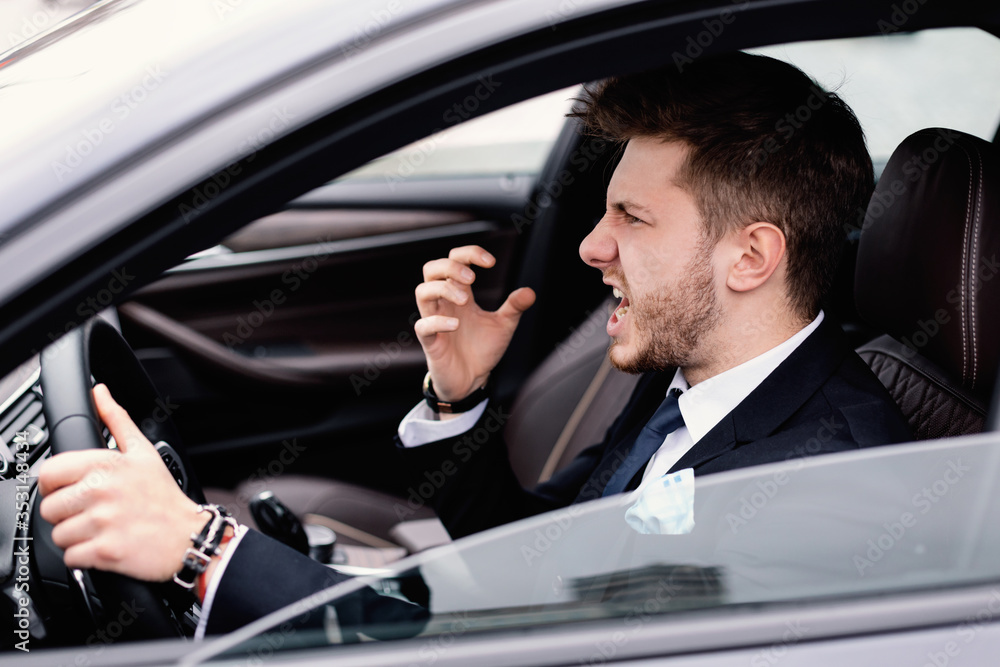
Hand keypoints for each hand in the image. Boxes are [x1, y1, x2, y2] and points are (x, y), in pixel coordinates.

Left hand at [38, 384, 205, 582]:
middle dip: (67, 514)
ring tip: (101, 529)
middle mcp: (102, 491)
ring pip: (58, 535)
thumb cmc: (164, 496)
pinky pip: (71, 557)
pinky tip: (104, 544)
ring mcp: (103, 523)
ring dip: (75, 536)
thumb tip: (99, 392)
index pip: (49, 473)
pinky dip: (84, 556)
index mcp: (106, 465)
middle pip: (49, 508)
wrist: (188, 536)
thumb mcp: (143, 451)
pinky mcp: (105, 552)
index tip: (71, 490)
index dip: (56, 484)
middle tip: (91, 512)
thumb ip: (116, 419)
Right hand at [415, 245, 535, 400]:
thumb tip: (530, 291)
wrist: (471, 381)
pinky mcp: (430, 342)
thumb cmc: (482, 350)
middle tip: (472, 279)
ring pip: (422, 291)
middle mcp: (444, 303)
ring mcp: (434, 321)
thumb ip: (514, 307)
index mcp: (460, 294)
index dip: (470, 253)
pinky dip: (437, 322)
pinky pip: (423, 326)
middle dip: (450, 266)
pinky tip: (456, 325)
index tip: (490, 262)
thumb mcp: (503, 326)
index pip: (454, 260)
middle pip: (431, 269)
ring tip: (465, 299)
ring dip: (444, 289)